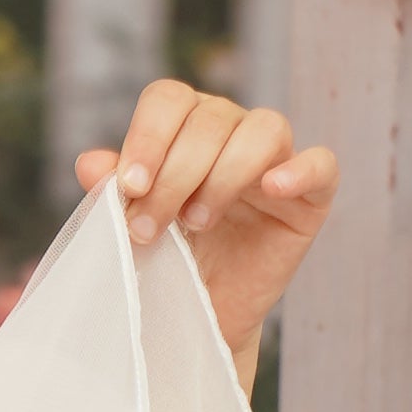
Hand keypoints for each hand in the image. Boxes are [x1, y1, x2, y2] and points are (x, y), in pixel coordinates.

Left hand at [73, 81, 338, 371]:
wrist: (200, 313)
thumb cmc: (164, 258)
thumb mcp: (130, 224)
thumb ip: (113, 189)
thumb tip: (91, 162)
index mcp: (184, 125)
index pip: (168, 99)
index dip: (147, 136)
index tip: (130, 188)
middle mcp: (232, 130)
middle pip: (210, 119)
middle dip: (173, 176)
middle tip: (148, 228)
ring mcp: (276, 159)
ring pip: (263, 130)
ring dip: (223, 175)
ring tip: (196, 223)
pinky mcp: (311, 196)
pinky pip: (321, 164)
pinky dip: (299, 169)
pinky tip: (273, 188)